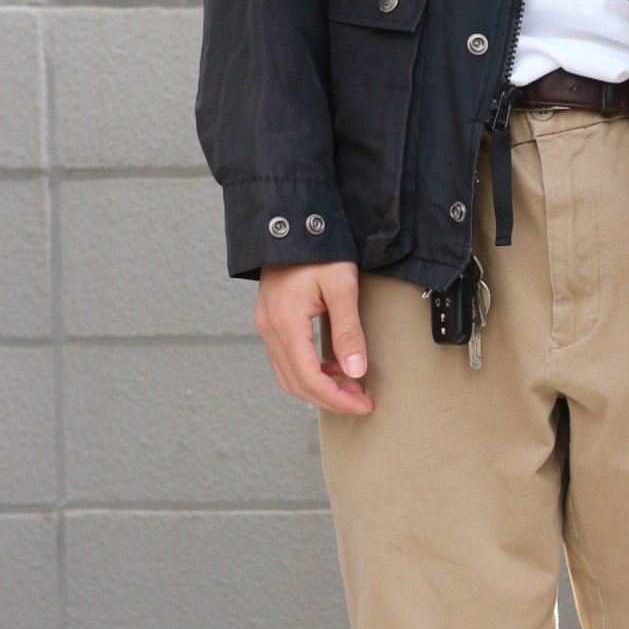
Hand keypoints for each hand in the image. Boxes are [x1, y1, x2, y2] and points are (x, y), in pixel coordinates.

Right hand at [254, 261, 373, 415]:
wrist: (293, 224)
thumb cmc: (318, 249)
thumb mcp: (342, 286)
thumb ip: (349, 331)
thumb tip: (356, 371)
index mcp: (286, 322)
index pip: (309, 378)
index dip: (337, 398)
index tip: (363, 404)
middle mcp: (270, 328)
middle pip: (296, 383)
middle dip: (330, 399)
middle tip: (360, 401)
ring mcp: (266, 325)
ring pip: (288, 376)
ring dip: (318, 388)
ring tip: (349, 388)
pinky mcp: (271, 321)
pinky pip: (285, 360)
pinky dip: (308, 372)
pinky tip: (332, 368)